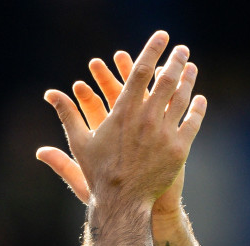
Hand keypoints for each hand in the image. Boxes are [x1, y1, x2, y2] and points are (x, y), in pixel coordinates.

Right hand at [39, 32, 204, 208]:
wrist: (122, 203)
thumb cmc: (99, 173)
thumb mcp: (80, 143)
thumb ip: (67, 114)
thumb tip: (50, 95)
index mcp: (123, 113)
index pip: (140, 72)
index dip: (152, 51)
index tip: (161, 37)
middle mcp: (146, 119)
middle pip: (166, 80)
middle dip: (176, 60)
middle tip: (181, 48)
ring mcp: (165, 134)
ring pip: (182, 99)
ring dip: (189, 80)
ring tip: (192, 67)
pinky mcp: (179, 150)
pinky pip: (193, 122)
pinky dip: (197, 108)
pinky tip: (200, 99)